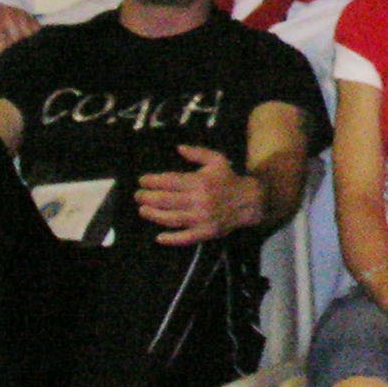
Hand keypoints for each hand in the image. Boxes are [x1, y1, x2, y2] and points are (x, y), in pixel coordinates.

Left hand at [135, 143, 256, 244]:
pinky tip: (159, 237)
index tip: (142, 180)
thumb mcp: (217, 160)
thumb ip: (198, 153)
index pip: (170, 181)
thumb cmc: (229, 179)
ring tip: (142, 210)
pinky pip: (186, 237)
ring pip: (172, 218)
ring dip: (154, 215)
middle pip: (166, 200)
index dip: (153, 181)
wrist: (250, 201)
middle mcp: (199, 200)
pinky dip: (171, 239)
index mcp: (200, 182)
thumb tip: (178, 148)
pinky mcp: (206, 232)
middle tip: (137, 196)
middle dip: (148, 197)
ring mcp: (202, 218)